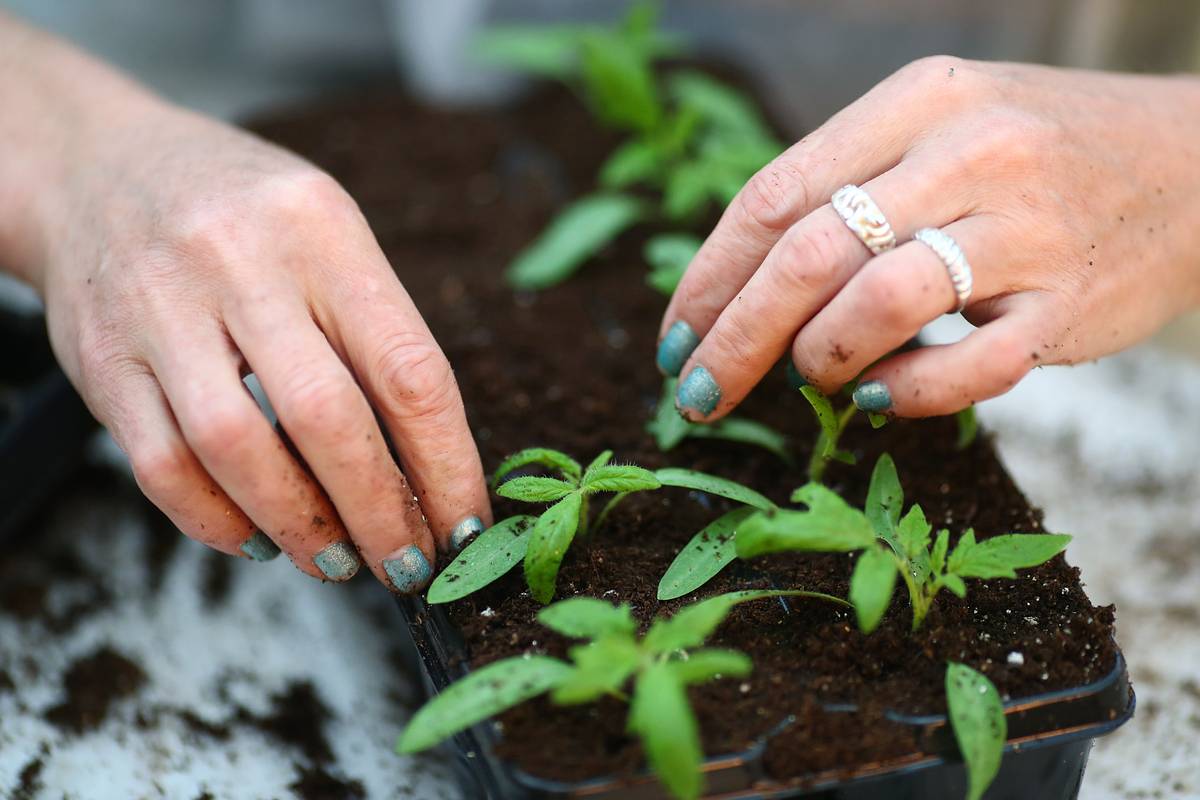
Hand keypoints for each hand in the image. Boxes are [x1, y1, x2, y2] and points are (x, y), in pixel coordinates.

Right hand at [31, 100, 489, 590]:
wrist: (102, 169)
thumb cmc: (246, 218)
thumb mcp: (330, 236)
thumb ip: (377, 334)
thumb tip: (430, 472)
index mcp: (323, 231)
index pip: (407, 370)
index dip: (448, 467)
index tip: (466, 528)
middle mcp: (240, 261)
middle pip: (326, 418)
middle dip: (380, 513)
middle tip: (408, 565)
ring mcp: (159, 309)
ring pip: (236, 450)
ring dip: (301, 528)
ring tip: (339, 562)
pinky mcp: (100, 359)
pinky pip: (161, 467)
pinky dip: (217, 522)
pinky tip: (258, 539)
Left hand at [656, 57, 1199, 418]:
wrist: (1195, 162)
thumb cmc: (1037, 155)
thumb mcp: (941, 129)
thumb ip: (848, 187)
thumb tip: (741, 289)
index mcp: (919, 101)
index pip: (776, 195)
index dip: (710, 277)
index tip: (675, 335)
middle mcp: (970, 153)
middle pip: (809, 255)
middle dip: (735, 336)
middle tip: (696, 391)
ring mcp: (1028, 229)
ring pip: (880, 304)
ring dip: (819, 359)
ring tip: (814, 377)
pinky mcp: (1071, 303)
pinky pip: (971, 368)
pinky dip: (909, 394)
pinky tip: (882, 398)